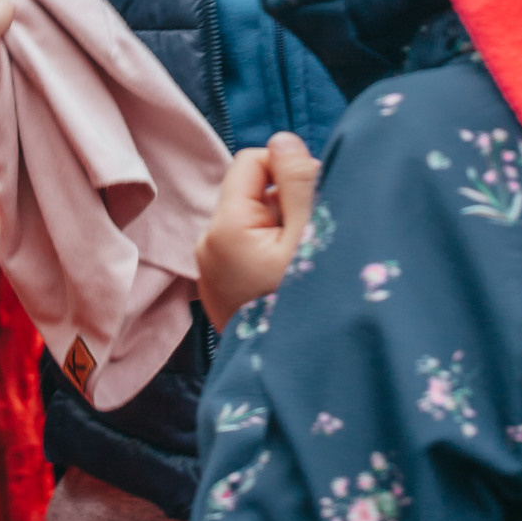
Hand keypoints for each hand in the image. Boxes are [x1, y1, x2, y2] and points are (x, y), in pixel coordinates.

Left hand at [196, 134, 320, 333]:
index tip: (313, 206)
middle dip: (287, 207)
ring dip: (282, 235)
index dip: (287, 172)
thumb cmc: (309, 308)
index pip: (252, 161)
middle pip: (253, 194)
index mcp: (224, 227)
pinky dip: (271, 260)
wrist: (298, 382)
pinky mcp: (221, 295)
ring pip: (254, 225)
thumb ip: (299, 180)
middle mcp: (207, 246)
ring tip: (304, 271)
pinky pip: (248, 255)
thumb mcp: (313, 236)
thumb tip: (283, 138)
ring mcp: (210, 274)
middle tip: (314, 244)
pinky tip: (290, 287)